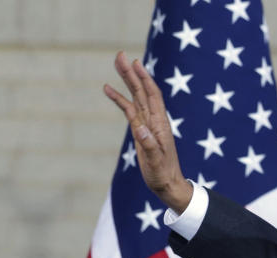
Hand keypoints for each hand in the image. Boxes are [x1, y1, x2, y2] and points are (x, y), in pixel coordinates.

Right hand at [103, 51, 192, 212]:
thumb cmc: (163, 174)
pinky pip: (129, 111)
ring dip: (126, 81)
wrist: (167, 184)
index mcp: (159, 125)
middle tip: (120, 55)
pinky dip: (120, 99)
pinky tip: (108, 90)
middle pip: (142, 91)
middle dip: (132, 73)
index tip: (136, 63)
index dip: (145, 79)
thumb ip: (149, 145)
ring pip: (135, 97)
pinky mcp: (140, 130)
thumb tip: (140, 129)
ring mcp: (147, 124)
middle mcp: (154, 120)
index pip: (152, 96)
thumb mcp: (156, 161)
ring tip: (116, 64)